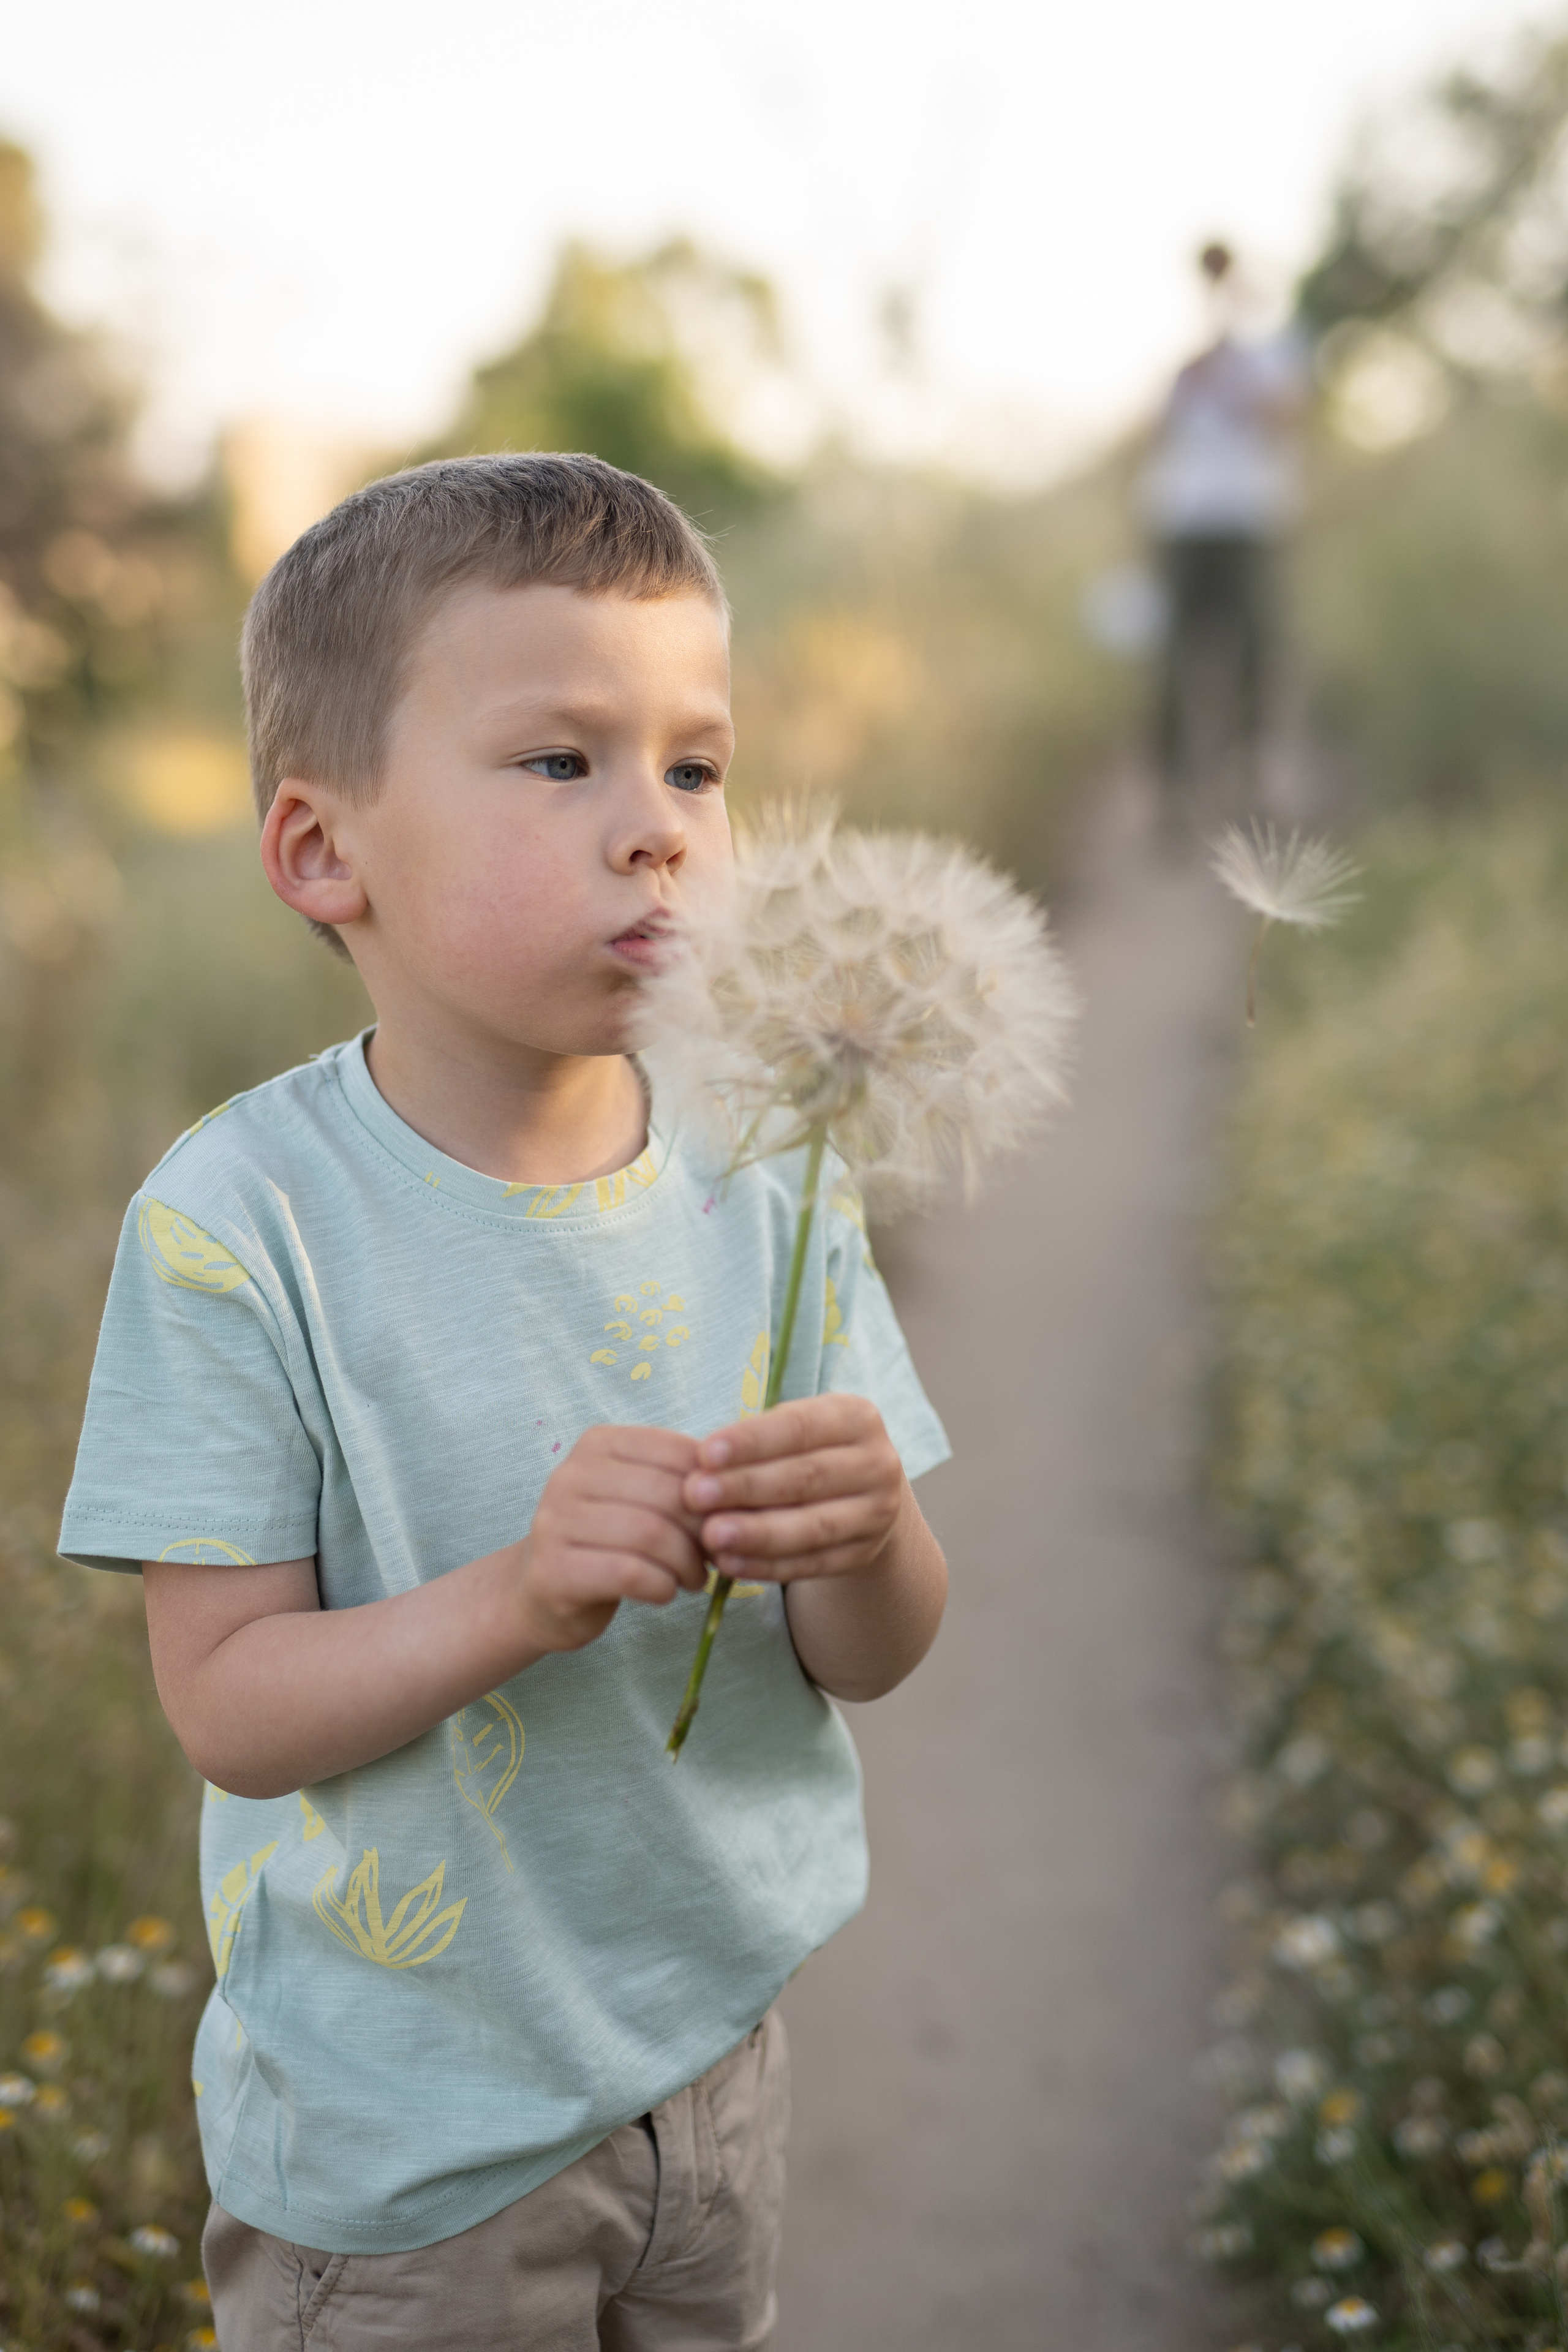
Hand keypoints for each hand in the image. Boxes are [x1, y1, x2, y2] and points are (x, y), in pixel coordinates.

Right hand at [516, 1425, 707, 1654]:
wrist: (539, 1591)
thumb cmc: (606, 1540)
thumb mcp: (638, 1498)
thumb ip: (678, 1483)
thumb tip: (741, 1484)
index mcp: (598, 1444)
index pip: (675, 1451)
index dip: (714, 1488)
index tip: (726, 1517)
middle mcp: (570, 1474)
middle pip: (666, 1495)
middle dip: (703, 1530)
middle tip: (716, 1555)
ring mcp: (555, 1522)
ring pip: (649, 1534)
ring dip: (686, 1563)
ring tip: (694, 1578)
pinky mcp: (554, 1570)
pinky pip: (629, 1573)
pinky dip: (662, 1586)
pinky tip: (665, 1592)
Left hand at [682, 1395, 905, 1584]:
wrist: (862, 1494)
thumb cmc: (807, 1451)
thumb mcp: (793, 1430)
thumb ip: (755, 1442)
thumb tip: (700, 1466)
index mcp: (857, 1417)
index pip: (800, 1427)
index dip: (752, 1441)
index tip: (704, 1454)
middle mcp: (877, 1463)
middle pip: (806, 1477)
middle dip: (746, 1486)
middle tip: (695, 1495)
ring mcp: (876, 1513)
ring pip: (813, 1527)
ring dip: (758, 1533)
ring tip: (711, 1535)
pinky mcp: (864, 1554)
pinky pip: (812, 1564)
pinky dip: (768, 1566)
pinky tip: (730, 1564)